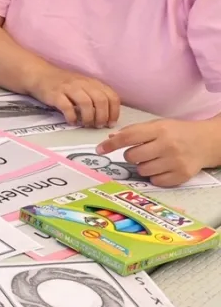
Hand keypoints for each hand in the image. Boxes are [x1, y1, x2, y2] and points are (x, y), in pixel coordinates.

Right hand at [26, 66, 120, 127]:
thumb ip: (94, 96)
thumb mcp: (83, 86)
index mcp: (93, 83)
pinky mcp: (55, 94)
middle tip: (98, 126)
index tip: (110, 123)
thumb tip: (106, 116)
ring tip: (86, 125)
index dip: (114, 112)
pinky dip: (72, 117)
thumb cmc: (64, 84)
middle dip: (102, 116)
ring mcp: (69, 88)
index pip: (111, 96)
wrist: (40, 75)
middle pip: (100, 100)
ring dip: (89, 118)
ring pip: (86, 103)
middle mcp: (83, 84)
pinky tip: (72, 121)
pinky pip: (67, 107)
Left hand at [97, 119, 220, 187]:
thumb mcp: (158, 125)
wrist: (207, 142)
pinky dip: (155, 176)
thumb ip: (135, 131)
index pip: (128, 137)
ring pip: (142, 170)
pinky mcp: (181, 175)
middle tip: (143, 152)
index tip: (100, 149)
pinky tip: (163, 168)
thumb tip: (110, 138)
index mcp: (160, 130)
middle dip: (132, 155)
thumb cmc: (178, 133)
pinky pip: (155, 181)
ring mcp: (175, 161)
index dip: (111, 144)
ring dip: (143, 166)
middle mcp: (168, 145)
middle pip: (132, 156)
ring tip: (155, 159)